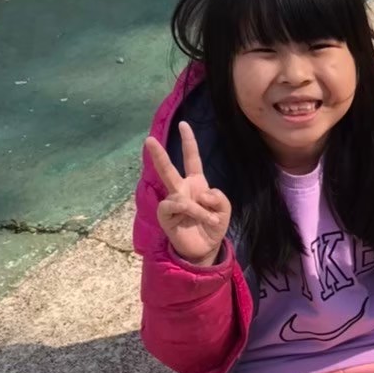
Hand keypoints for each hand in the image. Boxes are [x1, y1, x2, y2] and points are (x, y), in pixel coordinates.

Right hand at [144, 121, 231, 266]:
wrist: (205, 248)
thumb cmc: (213, 226)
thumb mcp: (225, 209)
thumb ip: (219, 197)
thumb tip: (201, 194)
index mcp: (196, 183)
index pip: (192, 159)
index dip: (189, 142)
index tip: (184, 124)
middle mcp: (181, 189)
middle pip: (168, 169)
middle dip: (158, 154)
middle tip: (149, 139)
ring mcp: (172, 202)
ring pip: (180, 193)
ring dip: (200, 208)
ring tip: (212, 219)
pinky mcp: (166, 214)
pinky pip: (180, 205)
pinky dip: (194, 211)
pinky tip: (200, 219)